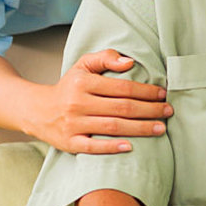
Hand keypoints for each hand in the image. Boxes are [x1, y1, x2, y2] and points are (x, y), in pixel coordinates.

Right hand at [27, 49, 172, 154]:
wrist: (37, 110)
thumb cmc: (68, 87)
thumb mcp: (82, 65)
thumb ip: (105, 58)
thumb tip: (129, 63)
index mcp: (83, 83)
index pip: (122, 87)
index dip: (145, 91)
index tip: (162, 94)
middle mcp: (77, 103)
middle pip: (122, 108)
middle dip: (149, 110)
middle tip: (168, 111)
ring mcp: (73, 124)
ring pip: (112, 127)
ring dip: (140, 128)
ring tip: (161, 128)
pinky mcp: (69, 143)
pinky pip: (93, 147)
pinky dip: (112, 147)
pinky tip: (131, 147)